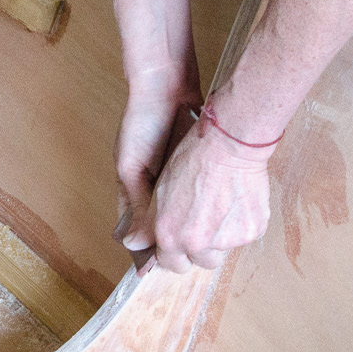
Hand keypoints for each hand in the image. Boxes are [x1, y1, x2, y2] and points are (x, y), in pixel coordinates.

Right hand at [114, 62, 201, 256]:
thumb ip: (136, 203)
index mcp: (135, 192)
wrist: (168, 87)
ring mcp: (178, 179)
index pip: (143, 231)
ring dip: (197, 225)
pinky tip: (220, 213)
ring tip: (209, 237)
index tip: (163, 264)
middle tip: (193, 250)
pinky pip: (203, 196)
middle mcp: (157, 189)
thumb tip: (132, 242)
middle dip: (179, 239)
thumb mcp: (132, 166)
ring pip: (189, 215)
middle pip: (168, 227)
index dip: (153, 249)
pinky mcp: (196, 168)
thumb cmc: (142, 124)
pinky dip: (210, 205)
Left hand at [136, 113, 275, 272]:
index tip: (181, 238)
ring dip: (222, 235)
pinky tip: (236, 199)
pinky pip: (246, 237)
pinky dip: (243, 223)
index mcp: (171, 236)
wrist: (229, 144)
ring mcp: (226, 240)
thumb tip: (132, 244)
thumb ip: (146, 224)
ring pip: (224, 249)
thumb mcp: (159, 191)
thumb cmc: (192, 161)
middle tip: (204, 220)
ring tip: (220, 205)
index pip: (172, 264)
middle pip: (201, 261)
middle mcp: (198, 244)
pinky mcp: (252, 232)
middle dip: (202, 247)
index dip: (176, 251)